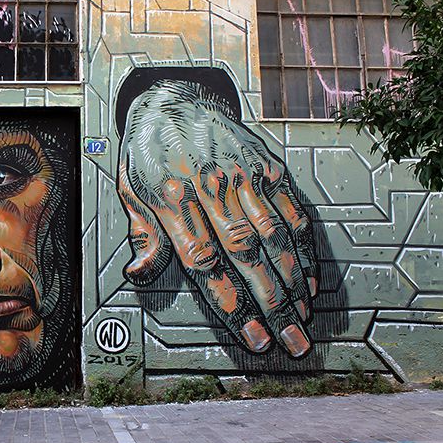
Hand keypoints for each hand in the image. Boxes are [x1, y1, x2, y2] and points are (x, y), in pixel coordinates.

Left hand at [117, 79, 317, 356]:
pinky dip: (305, 248)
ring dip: (295, 282)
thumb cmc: (149, 155)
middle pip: (247, 257)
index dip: (232, 305)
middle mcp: (211, 190)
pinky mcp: (267, 166)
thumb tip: (138, 273)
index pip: (205, 264)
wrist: (174, 100)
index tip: (253, 339)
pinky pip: (292, 211)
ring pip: (276, 236)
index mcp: (173, 202)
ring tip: (305, 319)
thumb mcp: (131, 192)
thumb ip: (143, 235)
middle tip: (292, 342)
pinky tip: (311, 277)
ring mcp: (243, 176)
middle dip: (273, 305)